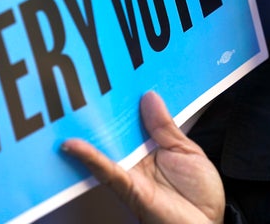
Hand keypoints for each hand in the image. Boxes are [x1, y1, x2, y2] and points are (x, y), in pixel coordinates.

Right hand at [62, 91, 224, 223]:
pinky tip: (72, 145)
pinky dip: (88, 157)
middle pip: (115, 129)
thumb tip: (149, 96)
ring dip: (87, 128)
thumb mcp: (187, 151)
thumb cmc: (200, 194)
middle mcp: (137, 157)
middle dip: (100, 109)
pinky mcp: (127, 188)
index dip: (125, 99)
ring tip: (69, 105)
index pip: (134, 118)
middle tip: (83, 83)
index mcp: (152, 146)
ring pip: (104, 146)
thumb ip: (165, 126)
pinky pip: (106, 170)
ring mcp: (130, 172)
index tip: (113, 75)